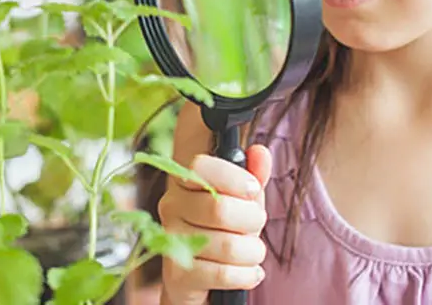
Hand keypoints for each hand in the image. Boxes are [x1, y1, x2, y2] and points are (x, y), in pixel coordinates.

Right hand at [159, 145, 272, 304]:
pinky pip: (224, 274)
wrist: (201, 278)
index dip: (234, 178)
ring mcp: (172, 242)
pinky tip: (249, 272)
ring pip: (228, 245)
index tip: (252, 189)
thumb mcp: (243, 199)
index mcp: (184, 182)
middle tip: (255, 224)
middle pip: (220, 208)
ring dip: (253, 251)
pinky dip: (247, 275)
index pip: (202, 167)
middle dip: (252, 219)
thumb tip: (260, 153)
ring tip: (252, 252)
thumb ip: (254, 174)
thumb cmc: (224, 230)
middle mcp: (171, 207)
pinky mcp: (178, 276)